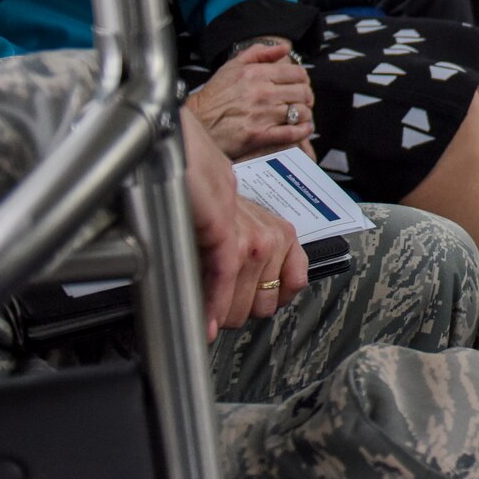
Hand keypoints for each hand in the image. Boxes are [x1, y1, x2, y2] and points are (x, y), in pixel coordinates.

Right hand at [181, 112, 307, 340]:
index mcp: (280, 232)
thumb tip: (237, 298)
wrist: (185, 156)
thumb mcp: (238, 224)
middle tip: (216, 305)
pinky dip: (212, 308)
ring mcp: (255, 238)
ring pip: (244, 303)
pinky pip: (225, 283)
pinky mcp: (229, 238)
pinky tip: (204, 322)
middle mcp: (273, 236)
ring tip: (204, 305)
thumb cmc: (205, 192)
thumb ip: (247, 256)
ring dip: (221, 314)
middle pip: (264, 304)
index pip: (293, 285)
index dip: (267, 302)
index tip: (247, 307)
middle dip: (237, 312)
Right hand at [182, 43, 313, 159]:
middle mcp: (262, 92)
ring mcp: (262, 115)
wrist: (196, 122)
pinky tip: (304, 128)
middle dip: (307, 97)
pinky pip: (293, 133)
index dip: (304, 80)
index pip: (297, 74)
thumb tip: (284, 47)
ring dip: (306, 114)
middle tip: (304, 102)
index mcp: (257, 74)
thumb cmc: (214, 95)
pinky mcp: (259, 135)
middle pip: (303, 93)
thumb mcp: (232, 66)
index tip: (301, 86)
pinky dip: (303, 131)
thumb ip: (259, 53)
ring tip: (301, 116)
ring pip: (301, 112)